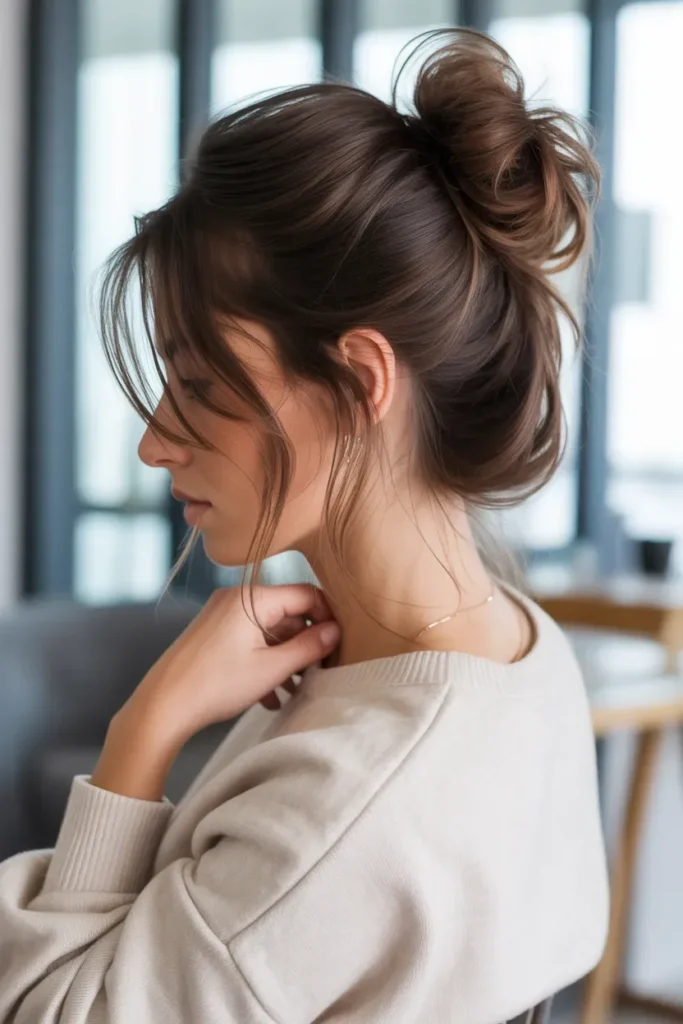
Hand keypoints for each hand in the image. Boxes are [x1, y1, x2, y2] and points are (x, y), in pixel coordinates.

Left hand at [91, 586, 339, 800]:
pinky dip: (264, 661)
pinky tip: (270, 695)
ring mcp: (222, 614)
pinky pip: (250, 639)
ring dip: (286, 657)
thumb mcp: (271, 669)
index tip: (338, 645)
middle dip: (305, 643)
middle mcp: (236, 598)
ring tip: (295, 689)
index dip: (327, 618)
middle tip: (319, 673)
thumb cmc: (215, 685)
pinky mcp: (213, 632)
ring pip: (270, 630)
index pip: (306, 594)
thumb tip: (336, 632)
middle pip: (288, 613)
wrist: (163, 706)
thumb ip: (309, 647)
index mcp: (252, 598)